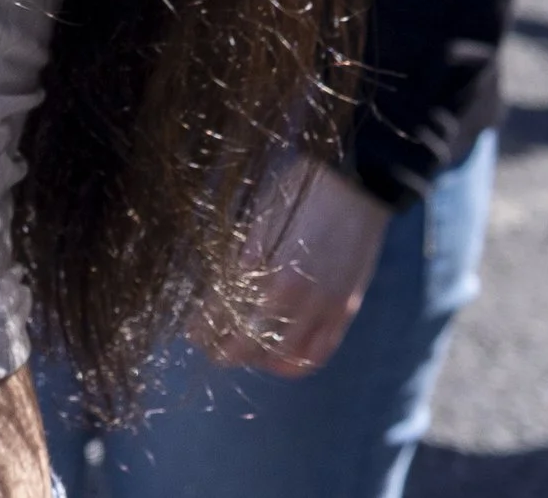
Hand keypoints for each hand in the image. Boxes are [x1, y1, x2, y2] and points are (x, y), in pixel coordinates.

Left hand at [196, 154, 392, 375]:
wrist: (354, 184)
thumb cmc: (301, 190)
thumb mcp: (261, 216)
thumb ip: (244, 255)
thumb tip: (223, 285)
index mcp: (262, 261)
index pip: (224, 311)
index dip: (204, 327)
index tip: (193, 331)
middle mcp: (290, 292)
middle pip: (249, 342)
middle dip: (225, 350)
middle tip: (212, 348)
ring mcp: (321, 306)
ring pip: (282, 356)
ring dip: (258, 360)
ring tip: (245, 353)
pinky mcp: (343, 312)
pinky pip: (317, 354)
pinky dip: (295, 363)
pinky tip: (279, 358)